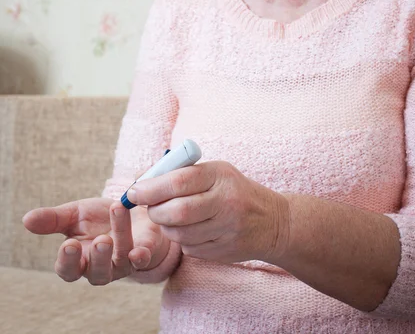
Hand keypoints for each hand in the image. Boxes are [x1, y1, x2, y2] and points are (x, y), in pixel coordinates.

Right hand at [22, 198, 170, 284]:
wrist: (133, 210)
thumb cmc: (100, 217)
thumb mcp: (75, 214)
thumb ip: (53, 219)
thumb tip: (26, 219)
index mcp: (79, 258)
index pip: (68, 269)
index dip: (68, 260)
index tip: (69, 244)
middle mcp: (100, 266)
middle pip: (95, 273)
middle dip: (97, 257)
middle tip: (101, 239)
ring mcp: (122, 263)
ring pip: (119, 262)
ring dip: (121, 240)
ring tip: (117, 213)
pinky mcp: (143, 255)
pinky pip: (142, 261)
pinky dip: (141, 257)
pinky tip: (139, 250)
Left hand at [125, 161, 289, 263]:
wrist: (272, 221)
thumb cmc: (233, 190)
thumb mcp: (215, 172)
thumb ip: (182, 174)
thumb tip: (141, 182)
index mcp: (220, 175)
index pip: (179, 181)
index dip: (151, 188)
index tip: (133, 192)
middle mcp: (226, 202)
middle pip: (177, 211)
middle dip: (155, 211)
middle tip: (149, 208)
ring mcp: (227, 229)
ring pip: (180, 234)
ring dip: (167, 227)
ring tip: (171, 217)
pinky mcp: (224, 251)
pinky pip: (190, 248)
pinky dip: (182, 240)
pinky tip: (192, 230)